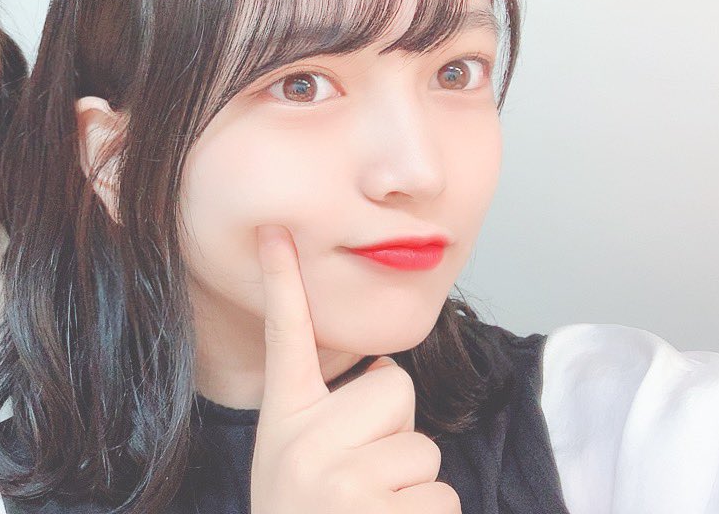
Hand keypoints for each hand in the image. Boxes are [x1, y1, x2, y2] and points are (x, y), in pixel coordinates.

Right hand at [249, 225, 459, 513]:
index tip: (276, 232)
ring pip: (425, 450)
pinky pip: (443, 497)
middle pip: (395, 387)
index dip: (282, 282)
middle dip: (395, 430)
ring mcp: (343, 482)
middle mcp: (305, 444)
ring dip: (413, 487)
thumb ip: (329, 420)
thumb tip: (384, 375)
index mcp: (284, 423)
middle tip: (361, 477)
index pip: (286, 339)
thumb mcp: (293, 463)